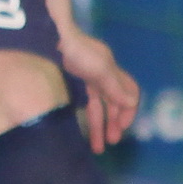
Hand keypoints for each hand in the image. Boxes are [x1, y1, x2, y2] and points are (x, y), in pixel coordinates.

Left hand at [58, 27, 139, 151]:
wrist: (51, 37)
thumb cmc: (78, 51)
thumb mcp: (100, 69)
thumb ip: (115, 87)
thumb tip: (132, 103)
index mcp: (112, 71)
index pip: (129, 93)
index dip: (129, 110)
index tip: (123, 126)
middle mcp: (102, 75)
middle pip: (113, 102)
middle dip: (114, 122)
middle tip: (111, 142)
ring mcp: (86, 77)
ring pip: (98, 105)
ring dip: (99, 124)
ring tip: (96, 147)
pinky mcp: (71, 80)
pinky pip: (85, 102)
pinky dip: (87, 115)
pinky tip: (82, 127)